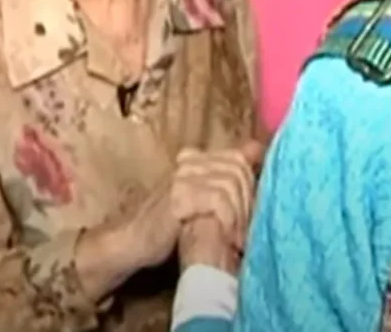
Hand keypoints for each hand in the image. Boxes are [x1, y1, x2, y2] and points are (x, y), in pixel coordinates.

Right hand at [73, 140, 263, 301]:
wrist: (133, 243)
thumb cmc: (170, 224)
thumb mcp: (203, 196)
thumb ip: (227, 172)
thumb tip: (257, 148)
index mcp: (195, 158)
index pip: (239, 159)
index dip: (250, 188)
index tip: (249, 216)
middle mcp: (189, 161)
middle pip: (238, 170)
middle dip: (247, 203)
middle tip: (245, 231)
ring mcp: (182, 176)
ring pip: (230, 184)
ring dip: (239, 216)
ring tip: (237, 239)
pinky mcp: (178, 196)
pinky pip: (217, 200)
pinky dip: (228, 221)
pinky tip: (227, 239)